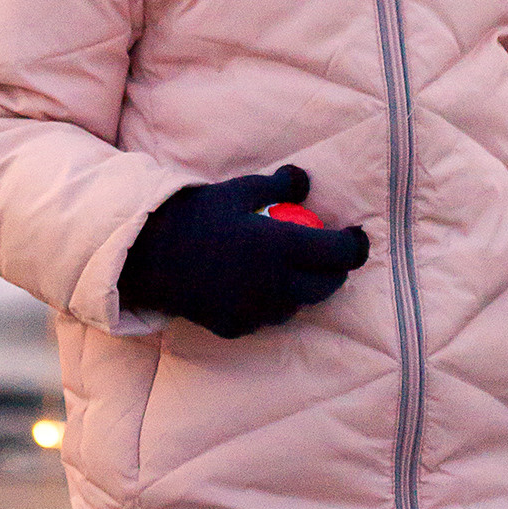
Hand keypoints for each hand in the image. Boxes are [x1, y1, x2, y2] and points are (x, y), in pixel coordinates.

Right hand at [119, 165, 369, 339]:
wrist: (149, 256)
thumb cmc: (197, 216)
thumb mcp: (239, 191)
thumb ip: (280, 187)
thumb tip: (305, 180)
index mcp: (282, 248)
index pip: (340, 254)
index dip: (357, 246)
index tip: (357, 236)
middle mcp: (276, 285)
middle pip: (327, 286)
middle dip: (336, 270)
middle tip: (328, 253)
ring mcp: (256, 311)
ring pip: (299, 304)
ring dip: (303, 288)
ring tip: (288, 268)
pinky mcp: (237, 327)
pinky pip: (268, 318)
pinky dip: (271, 303)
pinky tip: (256, 286)